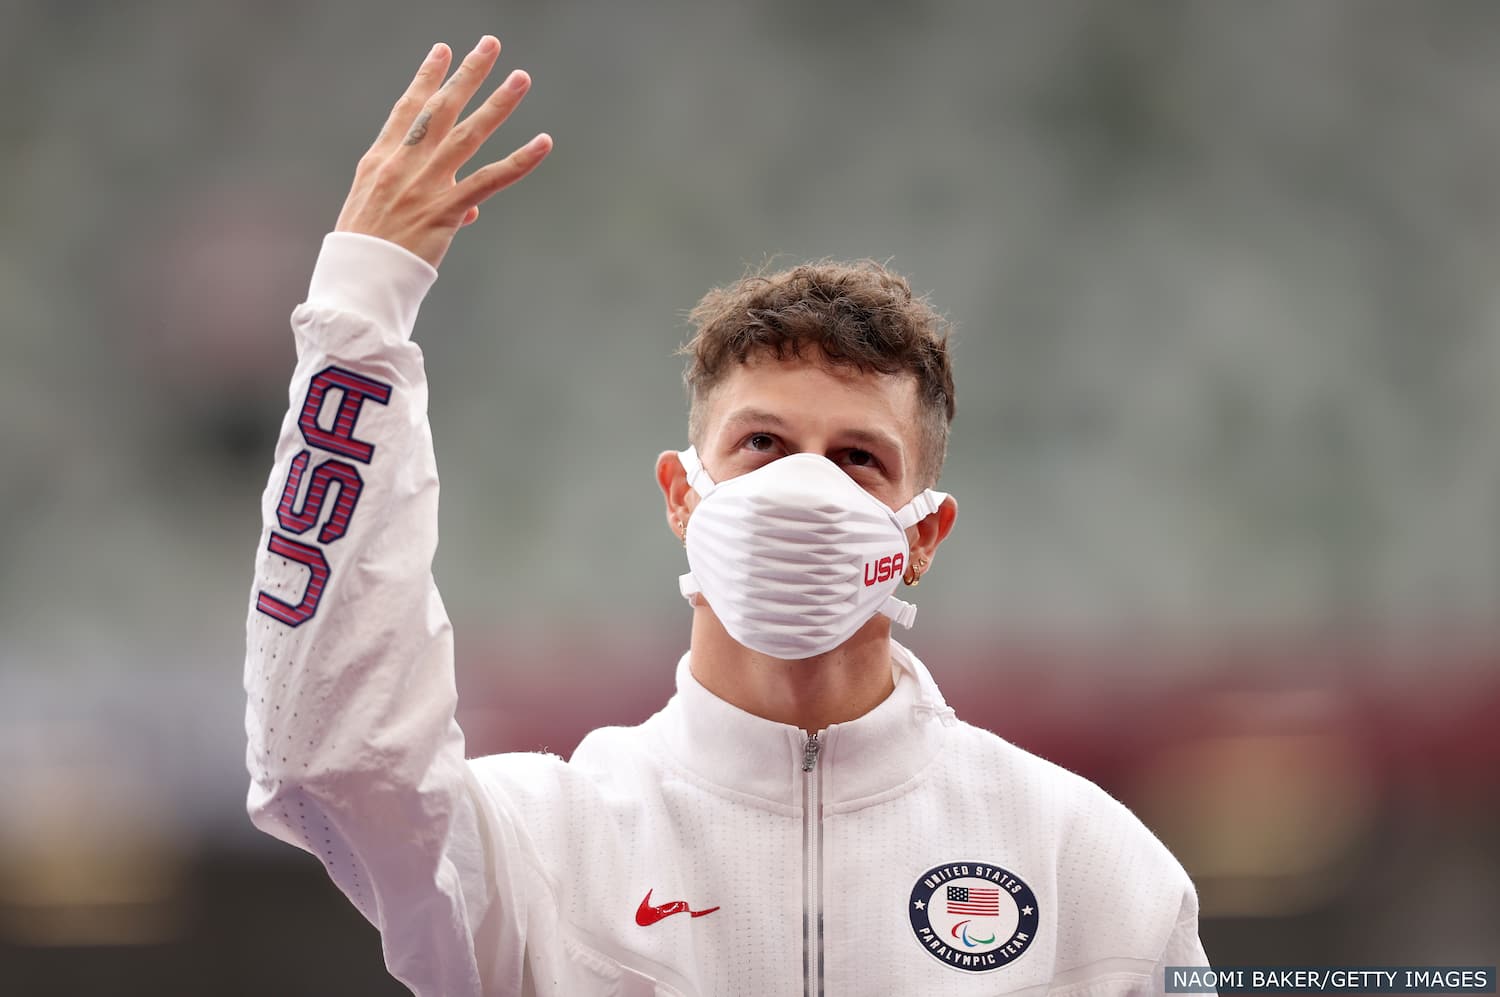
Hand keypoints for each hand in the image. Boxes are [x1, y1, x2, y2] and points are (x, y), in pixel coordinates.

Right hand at [335, 36, 552, 267]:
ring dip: (498, 103)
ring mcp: (426, 184)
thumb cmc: (365, 251)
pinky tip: (542, 142)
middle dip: (468, 74)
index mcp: (381, 160)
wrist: (358, 277)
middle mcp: (404, 164)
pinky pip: (490, 180)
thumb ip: (421, 200)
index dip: (427, 77)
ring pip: (469, 134)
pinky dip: (519, 161)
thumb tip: (470, 210)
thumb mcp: (377, 214)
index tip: (443, 51)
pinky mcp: (446, 209)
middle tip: (490, 45)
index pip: (408, 109)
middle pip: (441, 109)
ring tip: (520, 78)